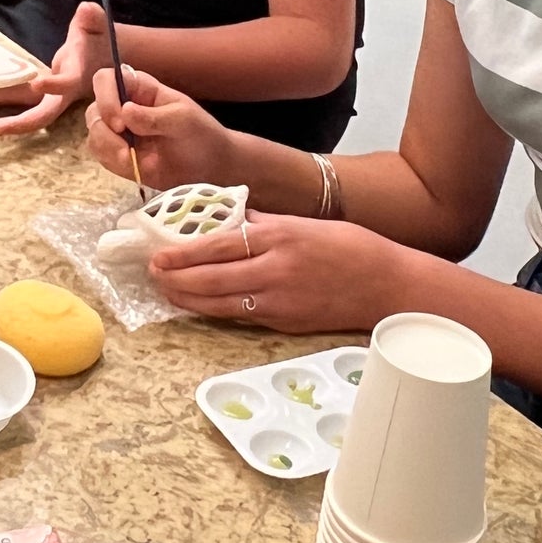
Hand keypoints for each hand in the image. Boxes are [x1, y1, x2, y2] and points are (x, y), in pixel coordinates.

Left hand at [0, 0, 112, 137]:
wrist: (102, 62)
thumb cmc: (97, 42)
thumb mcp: (98, 27)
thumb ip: (93, 19)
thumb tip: (87, 10)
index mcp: (75, 78)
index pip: (66, 84)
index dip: (54, 86)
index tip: (38, 83)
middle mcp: (59, 94)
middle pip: (39, 113)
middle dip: (18, 122)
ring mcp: (44, 96)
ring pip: (17, 105)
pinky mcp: (32, 93)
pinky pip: (9, 96)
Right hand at [84, 61, 239, 190]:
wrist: (209, 167)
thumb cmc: (200, 134)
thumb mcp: (183, 120)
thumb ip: (154, 117)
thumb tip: (125, 111)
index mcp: (139, 88)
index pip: (106, 79)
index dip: (105, 96)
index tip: (120, 121)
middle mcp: (123, 105)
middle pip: (94, 108)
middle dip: (104, 130)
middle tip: (126, 148)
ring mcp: (118, 131)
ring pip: (93, 133)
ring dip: (107, 148)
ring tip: (131, 160)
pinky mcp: (117, 153)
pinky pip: (99, 154)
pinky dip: (110, 161)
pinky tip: (132, 166)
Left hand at [147, 208, 397, 332]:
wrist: (388, 284)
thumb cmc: (351, 247)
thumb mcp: (304, 223)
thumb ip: (264, 223)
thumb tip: (229, 219)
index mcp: (279, 237)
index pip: (219, 245)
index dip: (184, 252)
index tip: (159, 254)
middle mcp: (275, 270)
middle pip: (212, 279)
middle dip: (177, 279)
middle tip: (153, 274)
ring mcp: (280, 301)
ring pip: (221, 303)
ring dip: (189, 300)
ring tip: (167, 292)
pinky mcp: (286, 323)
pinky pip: (242, 315)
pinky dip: (216, 311)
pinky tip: (201, 306)